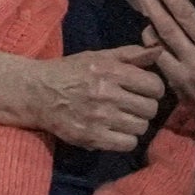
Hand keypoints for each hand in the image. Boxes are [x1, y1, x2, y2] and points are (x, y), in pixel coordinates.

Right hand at [27, 46, 168, 156]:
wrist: (35, 93)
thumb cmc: (70, 72)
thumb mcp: (97, 57)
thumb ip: (129, 55)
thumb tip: (159, 50)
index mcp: (109, 71)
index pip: (154, 86)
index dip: (153, 88)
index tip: (143, 90)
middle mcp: (106, 94)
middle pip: (150, 108)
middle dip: (144, 107)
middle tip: (132, 106)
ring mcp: (99, 118)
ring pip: (141, 127)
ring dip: (135, 124)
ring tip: (122, 118)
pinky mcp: (92, 137)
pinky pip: (128, 144)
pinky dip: (125, 139)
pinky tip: (115, 131)